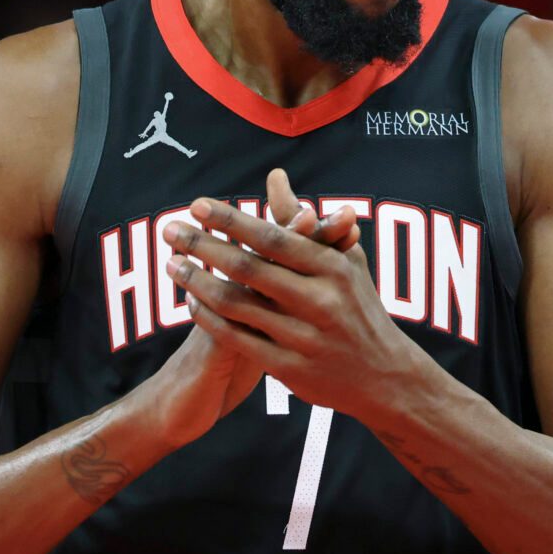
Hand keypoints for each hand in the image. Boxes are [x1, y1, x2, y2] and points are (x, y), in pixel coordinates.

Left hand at [141, 171, 357, 444]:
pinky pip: (236, 339)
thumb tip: (274, 176)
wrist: (385, 376)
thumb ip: (303, 221)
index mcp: (332, 268)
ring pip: (236, 305)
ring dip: (196, 282)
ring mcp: (303, 337)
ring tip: (171, 263)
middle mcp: (319, 301)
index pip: (273, 236)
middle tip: (167, 229)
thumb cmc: (358, 307)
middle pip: (247, 268)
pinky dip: (209, 319)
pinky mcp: (289, 368)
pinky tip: (190, 302)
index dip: (232, 220)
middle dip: (202, 246)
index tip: (197, 205)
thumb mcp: (342, 260)